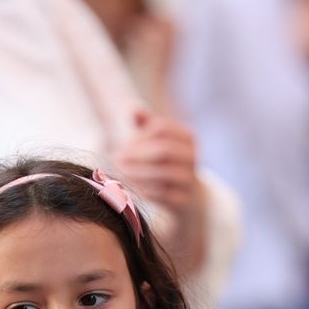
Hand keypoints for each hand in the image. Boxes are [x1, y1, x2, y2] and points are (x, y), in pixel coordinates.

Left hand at [113, 109, 200, 223]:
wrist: (186, 199)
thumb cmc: (164, 164)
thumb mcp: (156, 142)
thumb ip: (145, 124)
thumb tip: (134, 108)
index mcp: (187, 137)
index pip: (161, 128)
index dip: (139, 136)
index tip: (124, 145)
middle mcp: (192, 156)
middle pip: (163, 149)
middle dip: (136, 154)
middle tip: (116, 158)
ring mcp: (190, 178)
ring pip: (163, 172)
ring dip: (136, 172)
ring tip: (119, 171)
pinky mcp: (183, 200)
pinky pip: (161, 193)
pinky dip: (142, 189)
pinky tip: (128, 186)